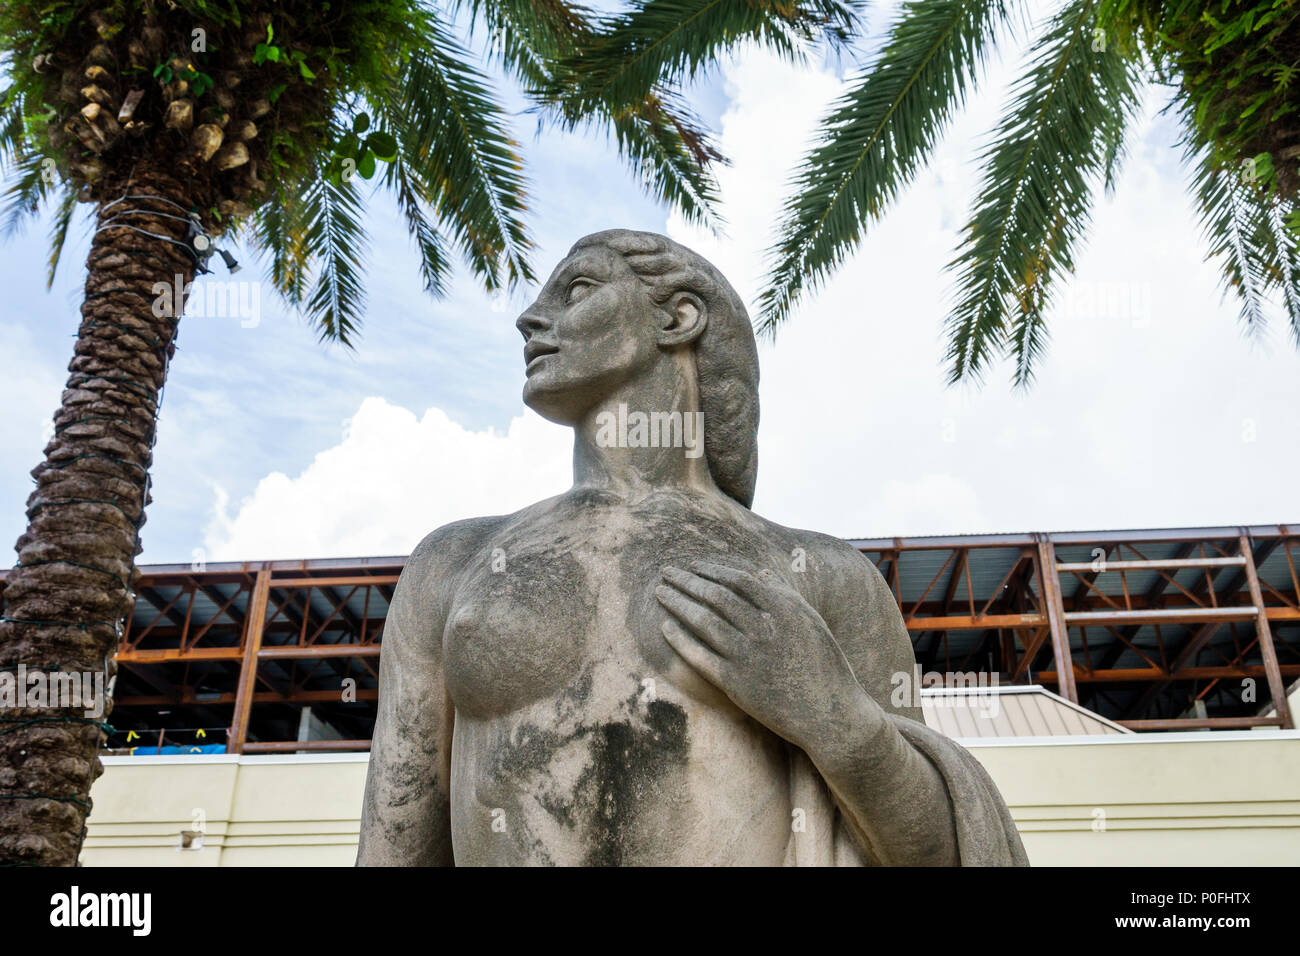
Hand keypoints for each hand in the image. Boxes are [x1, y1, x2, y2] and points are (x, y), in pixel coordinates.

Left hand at [655, 560, 876, 753]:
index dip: (712, 570)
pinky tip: (664, 627)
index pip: (738, 580)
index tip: (693, 565)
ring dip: (678, 603)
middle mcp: (764, 629)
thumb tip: (760, 572)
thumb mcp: (811, 623)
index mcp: (784, 610)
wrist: (830, 714)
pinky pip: (699, 656)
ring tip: (660, 593)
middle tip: (667, 571)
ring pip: (704, 621)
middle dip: (687, 580)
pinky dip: (680, 639)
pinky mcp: (736, 683)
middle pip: (716, 596)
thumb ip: (784, 595)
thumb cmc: (823, 666)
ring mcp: (748, 657)